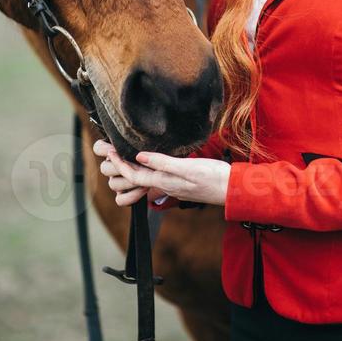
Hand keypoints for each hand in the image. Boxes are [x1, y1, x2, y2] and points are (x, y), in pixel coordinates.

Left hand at [92, 139, 230, 207]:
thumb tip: (139, 156)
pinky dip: (145, 169)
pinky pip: (155, 178)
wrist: (232, 189)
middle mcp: (165, 185)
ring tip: (123, 154)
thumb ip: (163, 162)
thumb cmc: (213, 177)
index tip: (110, 152)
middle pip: (135, 180)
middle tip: (110, 151)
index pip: (133, 175)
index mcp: (165, 181)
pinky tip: (147, 160)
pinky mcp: (179, 183)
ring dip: (130, 169)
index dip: (119, 165)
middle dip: (120, 168)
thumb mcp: (188, 167)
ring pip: (144, 179)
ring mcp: (172, 185)